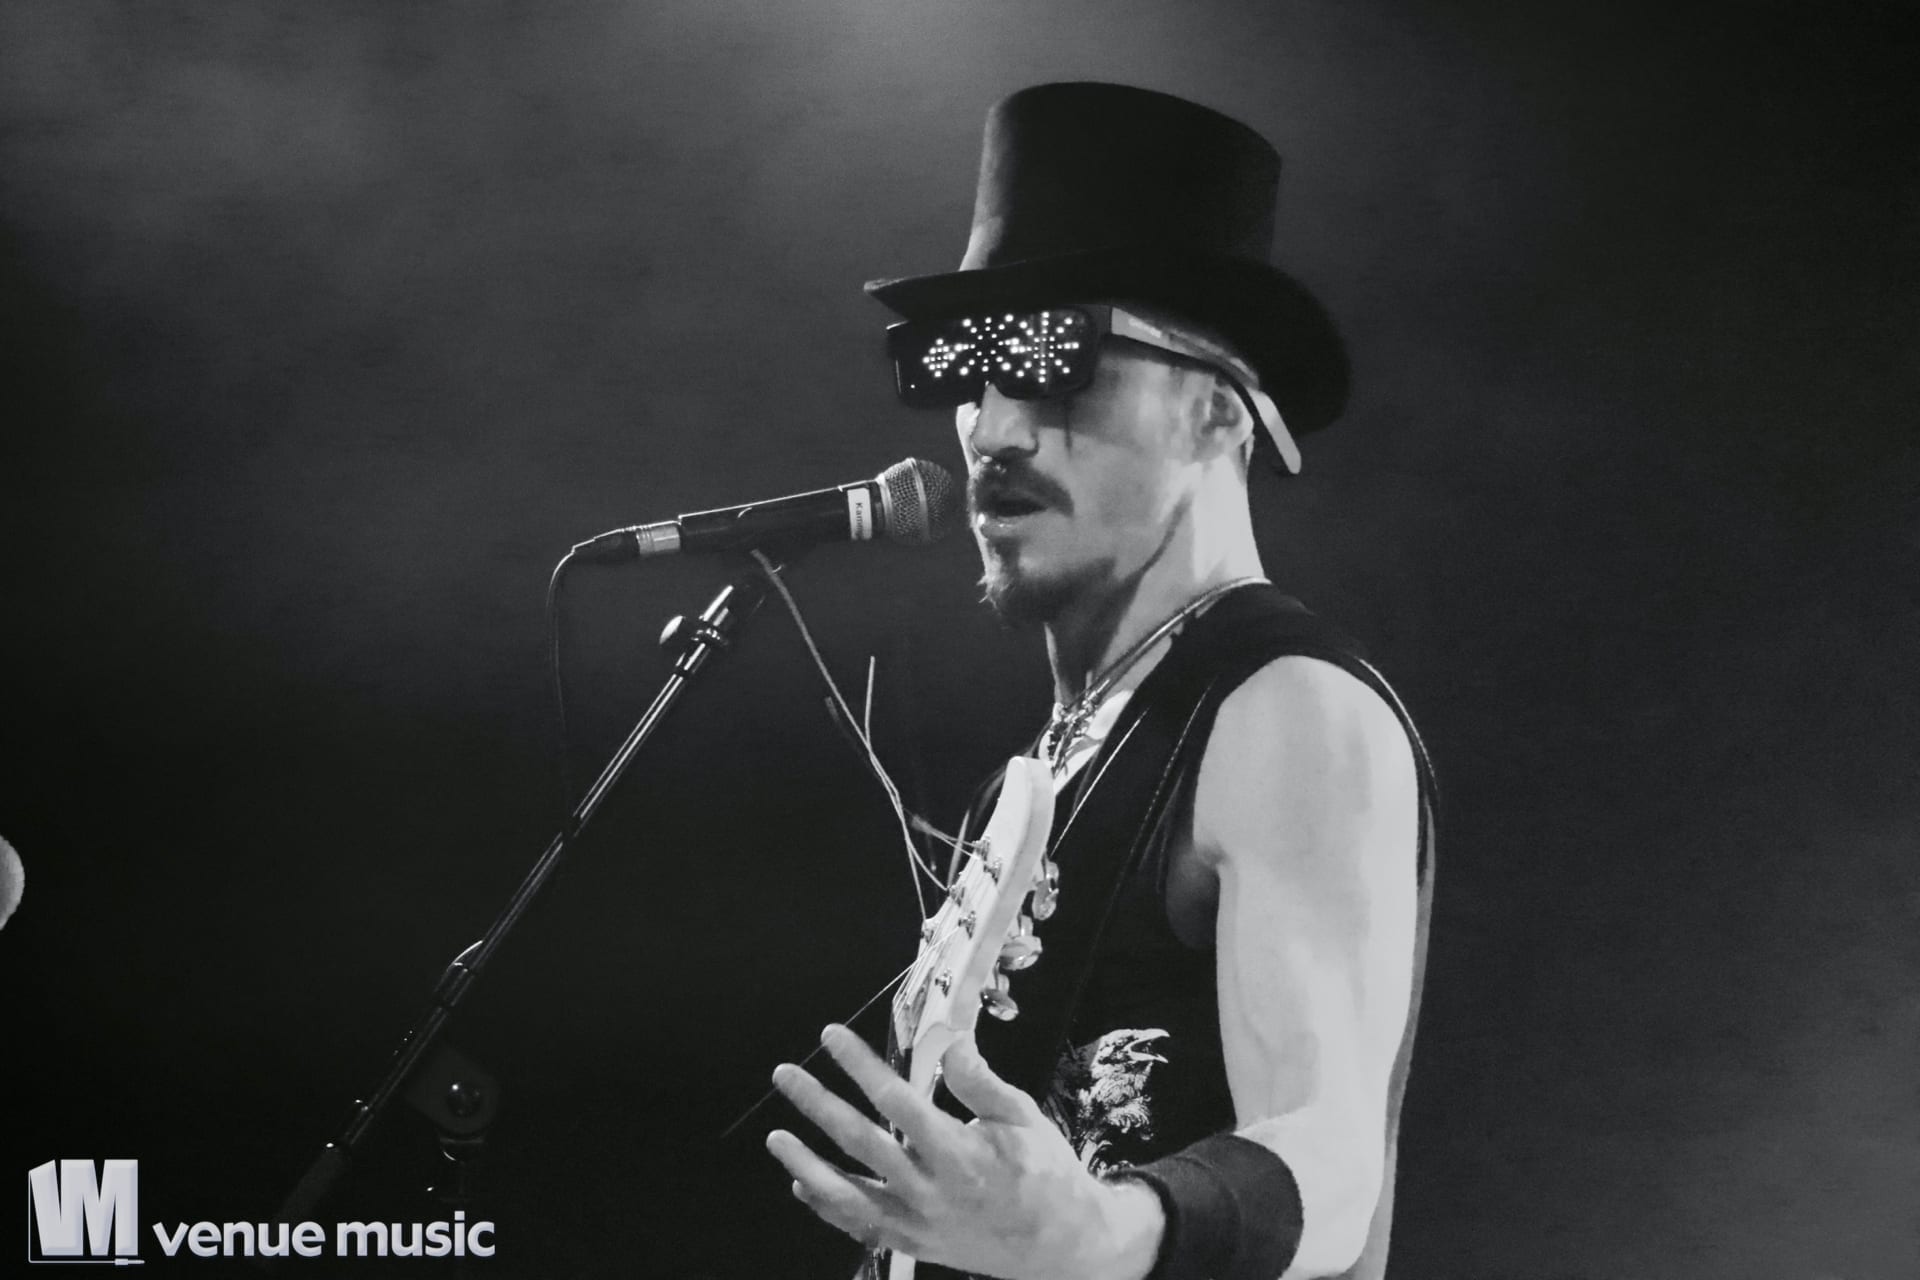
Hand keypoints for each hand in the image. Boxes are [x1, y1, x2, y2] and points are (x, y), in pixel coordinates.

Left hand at [766, 1024, 1163, 1279]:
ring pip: (848, 1195)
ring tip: (776, 1137)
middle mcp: (930, 1191)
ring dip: (807, 1164)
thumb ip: (980, 1082)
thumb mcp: (1022, 1118)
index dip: (860, 1065)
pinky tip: (803, 1183)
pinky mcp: (912, 1243)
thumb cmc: (1045, 1172)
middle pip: (860, 1142)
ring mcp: (917, 1222)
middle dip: (817, 1106)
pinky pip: (860, 1226)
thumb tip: (948, 1040)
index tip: (832, 1037)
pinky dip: (828, 1206)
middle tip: (786, 1075)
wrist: (1061, 1245)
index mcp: (959, 1154)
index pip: (896, 1101)